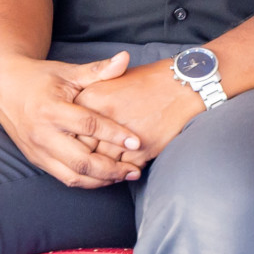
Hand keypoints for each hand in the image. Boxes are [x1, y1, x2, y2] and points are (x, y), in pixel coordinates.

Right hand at [0, 51, 143, 187]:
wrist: (4, 85)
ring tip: (125, 176)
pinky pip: (64, 178)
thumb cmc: (40, 77)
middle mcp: (42, 134)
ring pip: (73, 176)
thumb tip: (126, 58)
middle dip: (111, 169)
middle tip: (136, 169)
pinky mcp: (36, 160)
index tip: (137, 142)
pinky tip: (105, 178)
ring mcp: (38, 150)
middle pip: (81, 160)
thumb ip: (98, 70)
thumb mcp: (68, 71)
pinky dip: (87, 181)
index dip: (114, 134)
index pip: (88, 126)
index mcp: (52, 109)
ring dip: (101, 180)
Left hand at [75, 59, 203, 167]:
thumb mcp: (112, 81)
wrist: (181, 85)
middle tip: (87, 163)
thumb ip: (91, 101)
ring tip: (105, 171)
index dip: (72, 141)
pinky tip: (124, 169)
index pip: (72, 129)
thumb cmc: (147, 82)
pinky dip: (123, 171)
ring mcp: (121, 134)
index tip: (72, 147)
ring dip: (103, 170)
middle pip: (83, 149)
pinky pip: (124, 168)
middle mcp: (102, 116)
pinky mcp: (141, 148)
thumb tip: (76, 124)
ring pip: (102, 163)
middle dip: (86, 158)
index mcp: (91, 97)